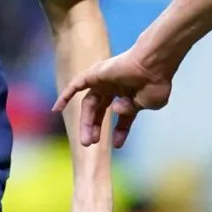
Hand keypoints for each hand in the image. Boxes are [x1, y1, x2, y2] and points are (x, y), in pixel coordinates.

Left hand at [55, 47, 175, 148]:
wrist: (152, 66)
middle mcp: (116, 86)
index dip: (120, 130)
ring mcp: (104, 80)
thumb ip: (131, 111)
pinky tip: (56, 110)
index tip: (117, 145)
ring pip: (89, 104)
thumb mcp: (146, 105)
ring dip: (86, 122)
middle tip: (91, 143)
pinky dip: (65, 96)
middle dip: (95, 127)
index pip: (122, 115)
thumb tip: (117, 110)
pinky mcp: (94, 74)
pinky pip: (75, 86)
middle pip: (100, 109)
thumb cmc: (154, 84)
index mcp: (130, 93)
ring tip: (86, 142)